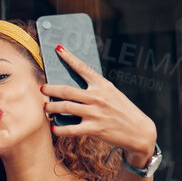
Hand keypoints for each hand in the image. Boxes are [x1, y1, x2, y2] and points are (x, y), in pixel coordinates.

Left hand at [42, 45, 157, 159]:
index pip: (83, 68)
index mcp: (103, 85)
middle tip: (42, 89)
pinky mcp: (95, 129)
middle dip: (51, 89)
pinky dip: (60, 129)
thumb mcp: (112, 95)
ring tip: (46, 108)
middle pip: (67, 90)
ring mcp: (96, 113)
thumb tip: (72, 90)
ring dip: (52, 107)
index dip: (69, 57)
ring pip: (66, 108)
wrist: (139, 131)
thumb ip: (95, 90)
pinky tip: (54, 128)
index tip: (57, 49)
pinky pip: (71, 129)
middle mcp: (98, 97)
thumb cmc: (123, 111)